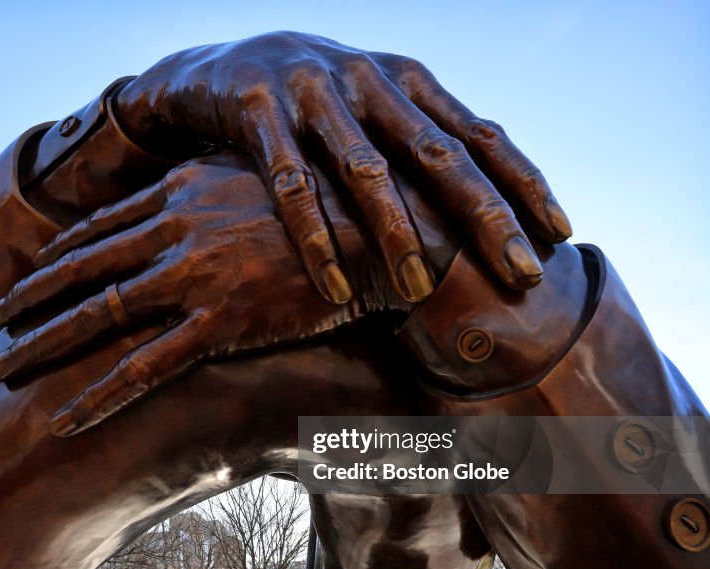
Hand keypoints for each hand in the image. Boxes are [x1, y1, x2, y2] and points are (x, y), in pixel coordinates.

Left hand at [0, 154, 374, 435]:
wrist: (379, 225)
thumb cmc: (322, 199)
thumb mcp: (253, 171)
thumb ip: (204, 183)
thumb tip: (174, 193)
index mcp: (179, 190)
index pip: (97, 227)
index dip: (54, 256)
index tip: (27, 276)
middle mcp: (175, 229)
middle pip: (81, 268)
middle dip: (28, 298)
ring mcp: (193, 277)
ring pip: (98, 315)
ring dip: (43, 343)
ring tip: (3, 369)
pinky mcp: (219, 324)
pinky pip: (144, 368)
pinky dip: (98, 395)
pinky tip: (63, 418)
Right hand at [115, 32, 569, 302]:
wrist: (216, 67)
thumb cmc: (311, 103)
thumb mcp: (371, 109)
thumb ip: (419, 141)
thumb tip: (490, 205)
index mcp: (406, 81)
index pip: (478, 134)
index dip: (523, 182)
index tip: (561, 234)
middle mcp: (368, 81)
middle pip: (438, 154)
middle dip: (485, 216)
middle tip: (521, 272)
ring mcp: (313, 93)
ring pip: (366, 171)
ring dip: (396, 233)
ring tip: (420, 291)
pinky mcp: (258, 111)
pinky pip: (291, 184)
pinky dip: (314, 237)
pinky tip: (334, 285)